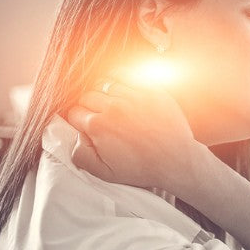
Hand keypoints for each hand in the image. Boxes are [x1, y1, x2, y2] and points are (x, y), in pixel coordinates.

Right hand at [66, 80, 203, 192]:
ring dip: (104, 93)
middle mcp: (112, 107)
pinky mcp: (150, 90)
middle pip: (87, 96)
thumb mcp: (107, 173)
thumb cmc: (142, 168)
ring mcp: (132, 96)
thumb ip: (83, 157)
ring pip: (105, 84)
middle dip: (88, 106)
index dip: (78, 120)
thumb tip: (73, 139)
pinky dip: (120, 79)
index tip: (86, 125)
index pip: (74, 113)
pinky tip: (121, 89)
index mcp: (98, 127)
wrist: (176, 161)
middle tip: (99, 116)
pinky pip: (127, 75)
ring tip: (111, 104)